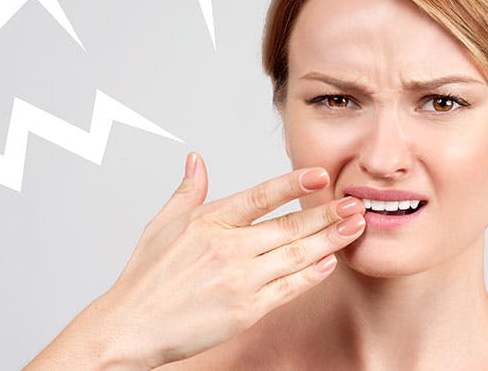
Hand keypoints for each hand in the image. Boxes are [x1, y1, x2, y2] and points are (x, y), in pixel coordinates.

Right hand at [97, 152, 365, 368]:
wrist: (131, 326)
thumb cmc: (145, 277)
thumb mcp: (161, 225)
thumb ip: (187, 192)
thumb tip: (196, 160)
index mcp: (208, 222)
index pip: (259, 197)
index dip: (292, 185)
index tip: (320, 175)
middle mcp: (226, 249)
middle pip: (288, 227)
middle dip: (327, 214)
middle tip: (356, 203)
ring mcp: (238, 280)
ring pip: (295, 256)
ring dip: (330, 241)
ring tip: (354, 228)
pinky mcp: (245, 310)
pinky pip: (288, 289)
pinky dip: (311, 275)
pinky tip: (329, 263)